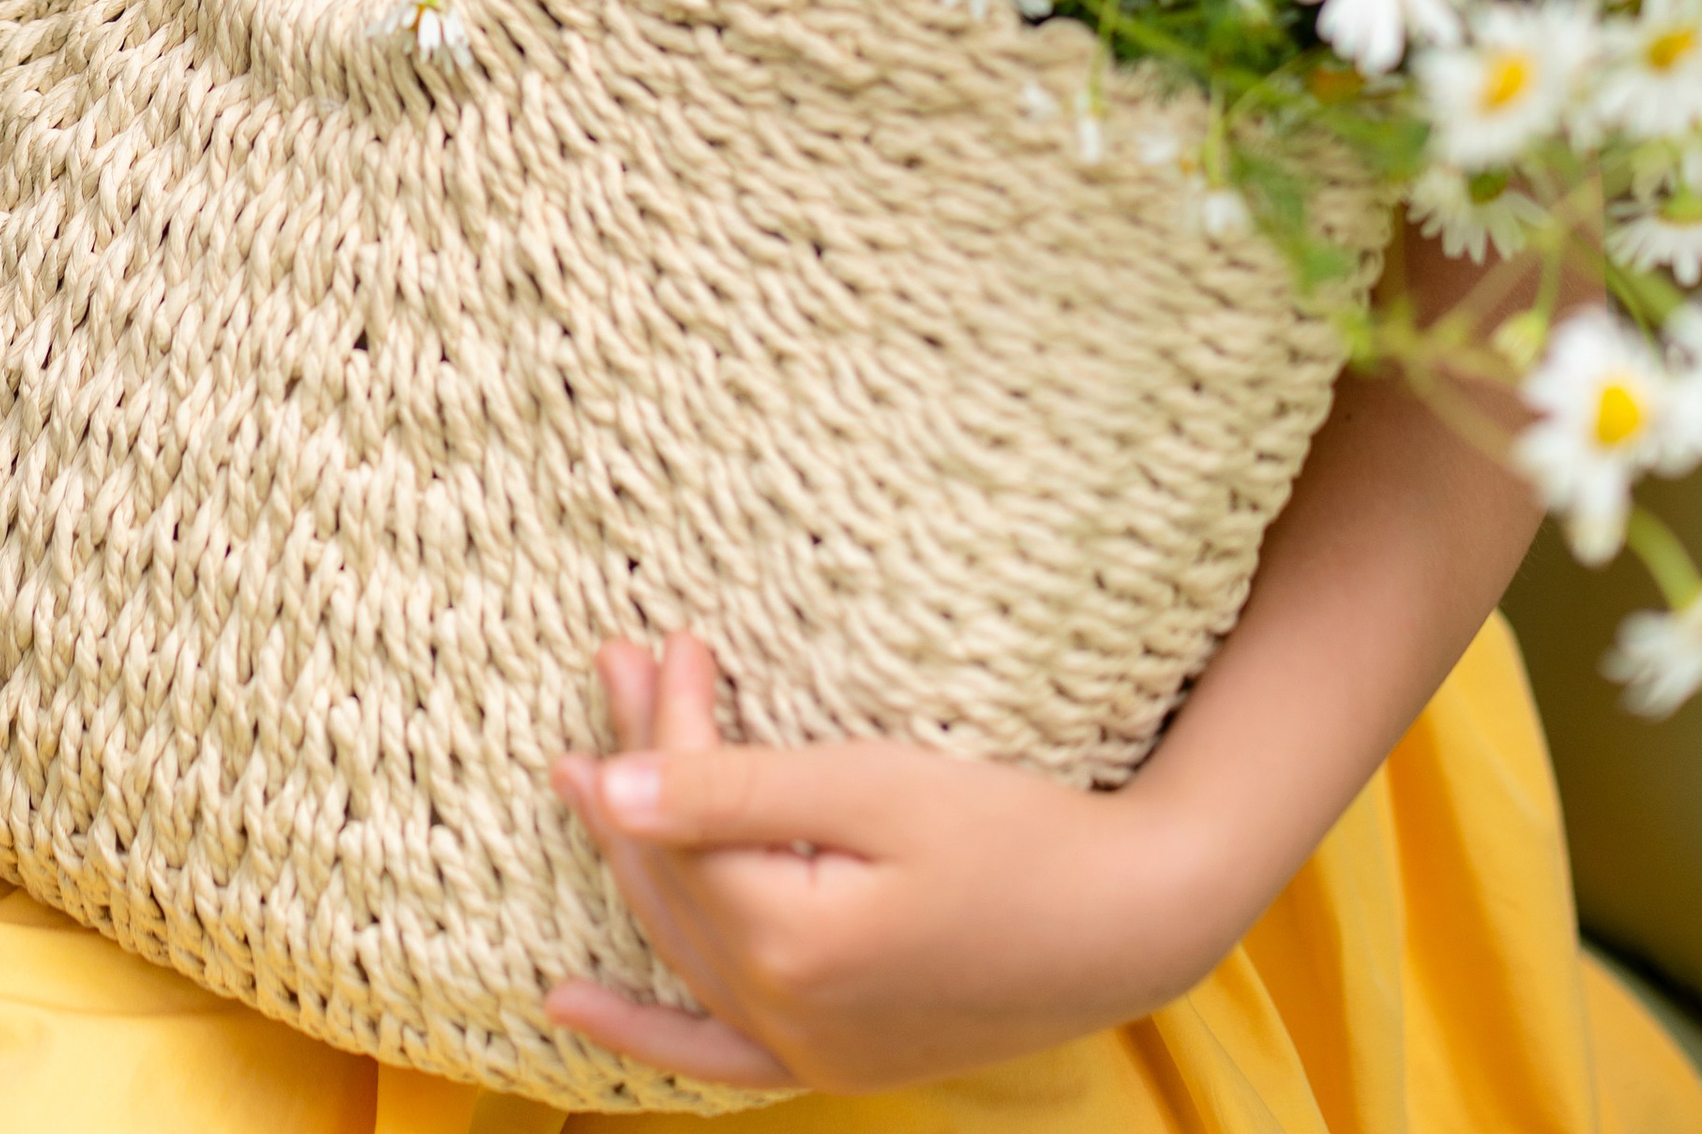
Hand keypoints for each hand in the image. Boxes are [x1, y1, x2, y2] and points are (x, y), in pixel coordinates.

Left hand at [546, 636, 1225, 1094]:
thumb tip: (606, 790)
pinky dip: (641, 1028)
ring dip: (632, 853)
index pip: (685, 820)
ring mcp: (811, 1050)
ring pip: (683, 941)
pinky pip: (712, 1052)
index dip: (666, 724)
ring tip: (584, 770)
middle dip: (637, 766)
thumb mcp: (873, 789)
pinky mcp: (839, 1059)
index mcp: (791, 945)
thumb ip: (735, 792)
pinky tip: (569, 1001)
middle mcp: (787, 1016)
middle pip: (673, 876)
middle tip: (615, 668)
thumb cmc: (1015, 835)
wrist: (1132, 922)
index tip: (672, 641)